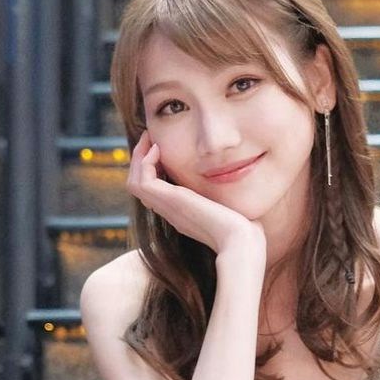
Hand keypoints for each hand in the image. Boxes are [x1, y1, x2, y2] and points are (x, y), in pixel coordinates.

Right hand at [126, 129, 266, 261]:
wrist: (241, 240)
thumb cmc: (244, 228)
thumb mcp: (230, 206)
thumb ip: (226, 196)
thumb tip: (239, 182)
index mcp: (182, 214)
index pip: (156, 191)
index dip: (155, 169)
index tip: (164, 149)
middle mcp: (170, 212)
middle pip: (140, 186)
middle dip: (142, 160)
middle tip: (151, 139)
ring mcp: (168, 208)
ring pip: (135, 183)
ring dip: (139, 158)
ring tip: (151, 140)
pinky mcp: (169, 202)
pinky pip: (141, 181)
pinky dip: (144, 162)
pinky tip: (158, 148)